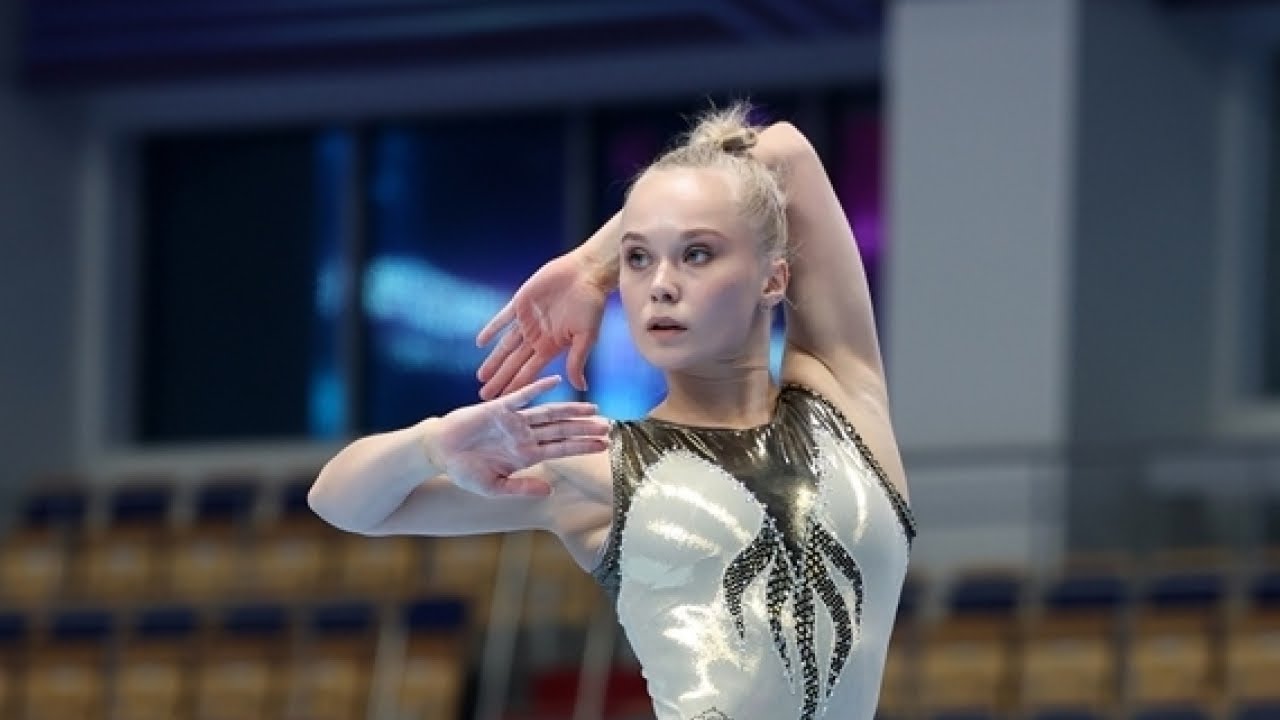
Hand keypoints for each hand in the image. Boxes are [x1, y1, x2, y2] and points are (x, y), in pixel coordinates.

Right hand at [426, 375, 608, 496]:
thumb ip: (521, 488)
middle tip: (608, 426)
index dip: (583, 446)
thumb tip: (549, 492)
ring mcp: (514, 420)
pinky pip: (522, 396)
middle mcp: (525, 435)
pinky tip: (555, 382)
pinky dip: (538, 388)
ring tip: (593, 409)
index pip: (561, 449)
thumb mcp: (494, 487)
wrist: (439, 451)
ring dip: (571, 410)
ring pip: (549, 413)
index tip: (604, 445)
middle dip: (585, 428)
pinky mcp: (499, 408)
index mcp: (526, 454)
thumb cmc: (464, 471)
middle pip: (562, 430)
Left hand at [476, 252, 607, 399]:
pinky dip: (491, 330)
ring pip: (505, 345)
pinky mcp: (520, 303)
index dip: (516, 386)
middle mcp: (537, 336)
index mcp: (552, 346)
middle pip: (514, 363)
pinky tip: (480, 342)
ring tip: (481, 377)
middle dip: (500, 380)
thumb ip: (577, 361)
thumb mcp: (586, 337)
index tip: (504, 401)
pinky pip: (502, 319)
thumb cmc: (591, 305)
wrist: (586, 274)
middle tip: (485, 396)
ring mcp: (527, 320)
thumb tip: (581, 387)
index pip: (529, 372)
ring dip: (493, 360)